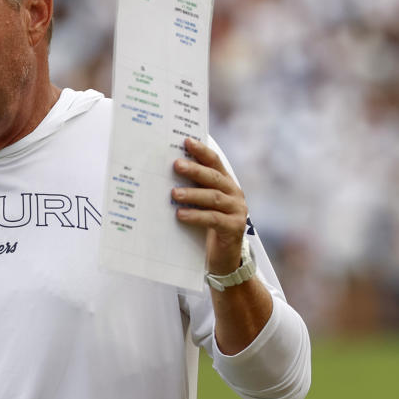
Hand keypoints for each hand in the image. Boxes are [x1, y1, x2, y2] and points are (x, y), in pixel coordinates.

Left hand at [171, 138, 247, 274]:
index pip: (214, 162)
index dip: (201, 151)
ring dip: (192, 194)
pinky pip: (214, 219)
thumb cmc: (206, 226)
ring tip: (174, 193)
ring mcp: (237, 210)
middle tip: (176, 165)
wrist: (223, 257)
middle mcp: (233, 193)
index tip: (186, 141)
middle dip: (194, 170)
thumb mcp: (198, 203)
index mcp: (225, 182)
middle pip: (213, 177)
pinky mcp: (234, 228)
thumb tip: (161, 173)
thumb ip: (189, 188)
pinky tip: (181, 215)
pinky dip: (196, 216)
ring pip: (213, 198)